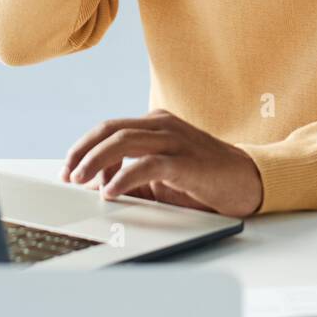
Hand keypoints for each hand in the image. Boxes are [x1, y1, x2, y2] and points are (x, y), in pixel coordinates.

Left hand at [60, 109, 264, 217]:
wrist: (248, 181)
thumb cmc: (204, 179)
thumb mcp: (162, 176)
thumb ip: (133, 177)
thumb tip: (98, 188)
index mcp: (156, 125)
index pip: (109, 128)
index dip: (83, 146)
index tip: (68, 168)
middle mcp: (163, 126)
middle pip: (111, 130)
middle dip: (83, 152)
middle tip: (69, 176)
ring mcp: (176, 141)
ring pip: (124, 141)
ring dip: (96, 161)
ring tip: (82, 181)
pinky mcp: (187, 162)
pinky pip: (148, 165)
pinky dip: (124, 177)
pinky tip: (111, 191)